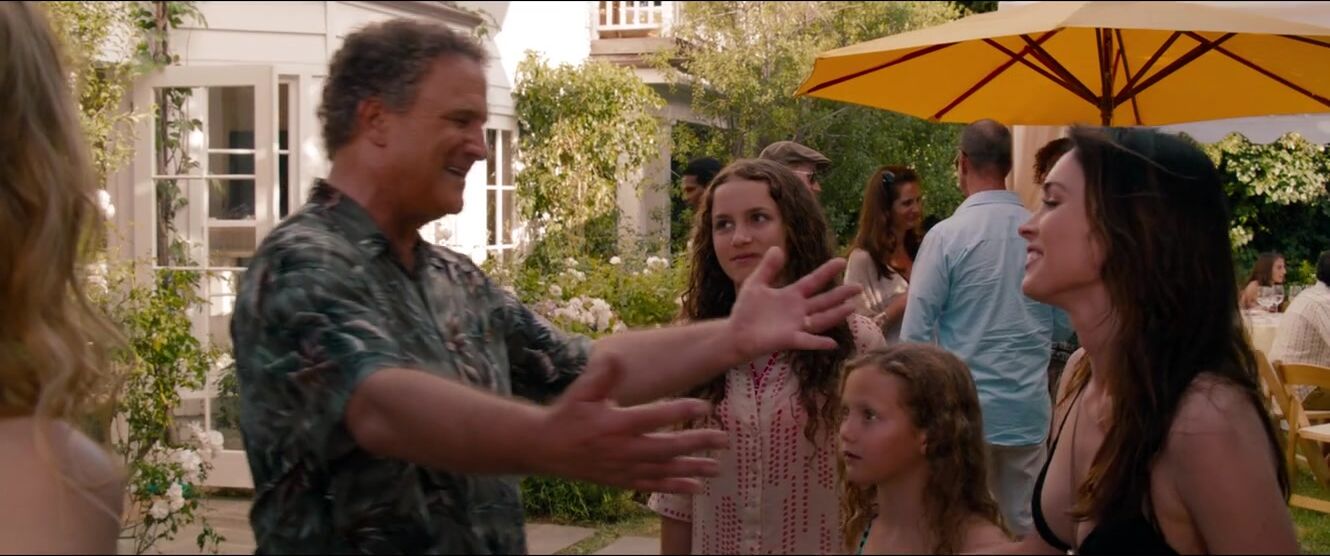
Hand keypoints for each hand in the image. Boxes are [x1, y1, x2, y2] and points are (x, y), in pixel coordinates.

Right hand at [530, 356, 726, 493]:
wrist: (547, 448)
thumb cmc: (567, 415)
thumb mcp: (581, 391)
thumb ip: (602, 376)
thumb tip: (616, 357)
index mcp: (615, 424)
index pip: (654, 416)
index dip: (680, 411)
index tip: (704, 405)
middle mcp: (623, 449)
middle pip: (667, 447)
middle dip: (697, 444)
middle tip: (724, 439)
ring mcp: (624, 468)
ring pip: (664, 470)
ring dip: (692, 468)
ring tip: (717, 467)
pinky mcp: (622, 480)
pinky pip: (653, 485)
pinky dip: (675, 487)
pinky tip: (696, 487)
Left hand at [728, 246, 861, 358]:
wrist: (736, 333)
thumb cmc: (747, 310)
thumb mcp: (756, 284)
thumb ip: (768, 268)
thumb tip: (777, 248)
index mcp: (791, 295)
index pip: (813, 281)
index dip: (826, 271)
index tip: (841, 260)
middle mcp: (798, 310)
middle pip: (823, 300)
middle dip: (841, 294)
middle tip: (858, 287)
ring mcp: (796, 325)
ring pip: (821, 319)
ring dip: (836, 314)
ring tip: (852, 307)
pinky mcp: (789, 339)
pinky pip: (807, 341)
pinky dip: (819, 342)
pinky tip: (833, 342)